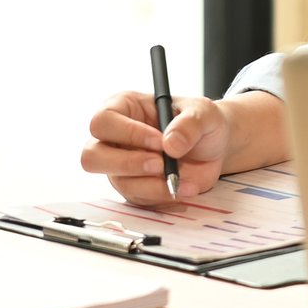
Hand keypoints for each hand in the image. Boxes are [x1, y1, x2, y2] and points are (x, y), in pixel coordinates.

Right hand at [81, 90, 234, 205]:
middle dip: (127, 163)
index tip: (159, 141)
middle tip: (160, 165)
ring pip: (119, 182)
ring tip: (183, 178)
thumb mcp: (203, 113)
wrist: (214, 147)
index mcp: (123, 108)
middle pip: (92, 156)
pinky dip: (163, 196)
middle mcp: (115, 138)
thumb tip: (170, 145)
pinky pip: (138, 199)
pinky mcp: (134, 188)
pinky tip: (185, 187)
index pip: (104, 122)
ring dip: (152, 184)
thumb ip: (189, 124)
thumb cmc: (201, 122)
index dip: (128, 133)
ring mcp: (121, 166)